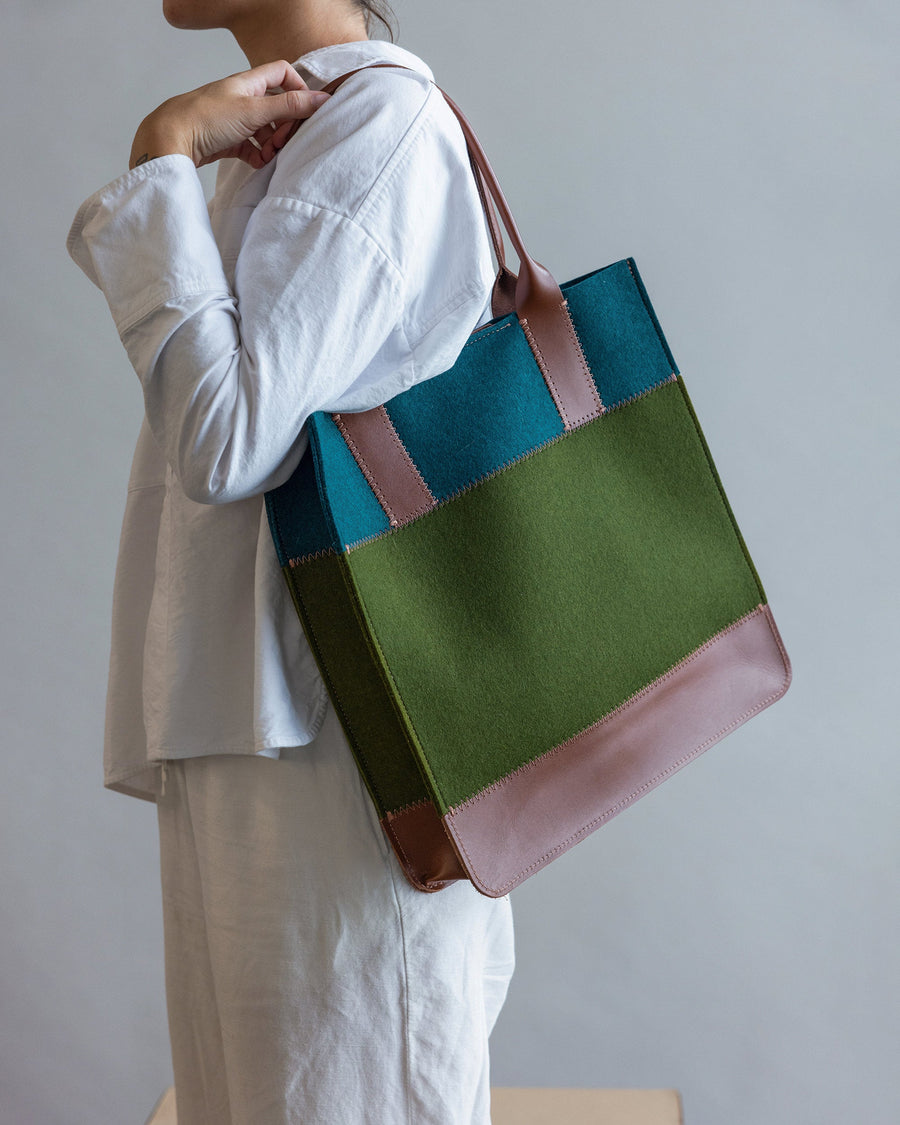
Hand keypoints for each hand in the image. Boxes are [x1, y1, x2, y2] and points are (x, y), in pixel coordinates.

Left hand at [129, 60, 329, 170]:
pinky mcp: (226, 140)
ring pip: (264, 129)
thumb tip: (322, 99)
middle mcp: (241, 98)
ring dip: (272, 143)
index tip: (306, 110)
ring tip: (269, 155)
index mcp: (248, 83)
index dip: (299, 88)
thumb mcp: (254, 110)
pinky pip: (250, 146)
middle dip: (286, 125)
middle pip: (277, 106)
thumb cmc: (206, 119)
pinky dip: (258, 155)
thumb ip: (289, 106)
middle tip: (283, 141)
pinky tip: (257, 163)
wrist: (170, 139)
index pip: (282, 73)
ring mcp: (233, 119)